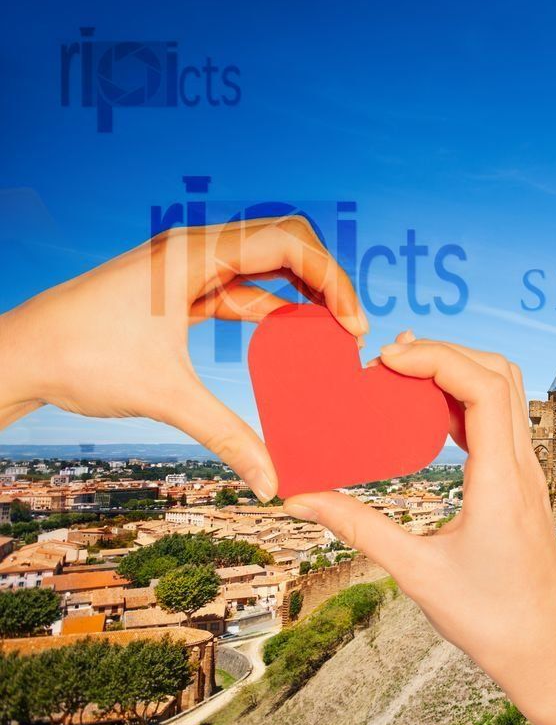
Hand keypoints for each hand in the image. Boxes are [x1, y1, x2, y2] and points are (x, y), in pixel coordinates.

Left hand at [0, 217, 366, 499]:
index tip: (352, 326)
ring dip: (302, 294)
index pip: (290, 243)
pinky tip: (291, 338)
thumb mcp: (165, 397)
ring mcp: (186, 266)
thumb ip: (228, 435)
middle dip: (327, 281)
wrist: (18, 355)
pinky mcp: (178, 289)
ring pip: (266, 264)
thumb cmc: (79, 358)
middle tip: (350, 328)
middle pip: (286, 243)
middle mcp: (195, 248)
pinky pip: (241, 287)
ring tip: (331, 334)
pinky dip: (272, 308)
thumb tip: (274, 482)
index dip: (334, 279)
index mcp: (196, 252)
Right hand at [285, 338, 555, 724]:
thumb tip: (303, 498)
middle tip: (388, 361)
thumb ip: (358, 528)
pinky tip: (426, 414)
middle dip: (443, 353)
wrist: (546, 648)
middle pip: (498, 374)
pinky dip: (462, 402)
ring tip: (401, 376)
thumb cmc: (492, 618)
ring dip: (455, 373)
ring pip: (503, 393)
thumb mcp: (416, 573)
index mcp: (501, 479)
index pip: (483, 387)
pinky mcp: (520, 483)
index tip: (386, 359)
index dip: (436, 358)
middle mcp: (521, 465)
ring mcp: (526, 472)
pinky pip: (497, 421)